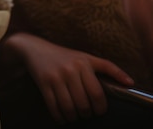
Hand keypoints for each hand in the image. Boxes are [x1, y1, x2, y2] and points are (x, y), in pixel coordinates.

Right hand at [7, 32, 133, 123]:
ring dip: (73, 117)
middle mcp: (70, 70)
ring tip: (75, 116)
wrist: (35, 49)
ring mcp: (55, 76)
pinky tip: (62, 117)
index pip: (97, 93)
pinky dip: (59, 116)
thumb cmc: (64, 55)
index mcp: (83, 63)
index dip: (100, 108)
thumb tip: (130, 83)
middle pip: (83, 103)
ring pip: (68, 107)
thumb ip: (109, 68)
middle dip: (86, 114)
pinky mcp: (43, 83)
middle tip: (86, 114)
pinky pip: (53, 106)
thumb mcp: (87, 57)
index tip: (99, 111)